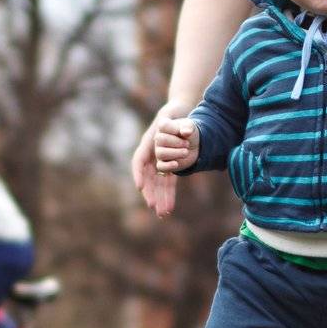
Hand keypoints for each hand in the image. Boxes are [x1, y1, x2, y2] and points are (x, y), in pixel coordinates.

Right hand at [132, 101, 191, 217]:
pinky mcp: (168, 168)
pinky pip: (167, 183)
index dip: (139, 174)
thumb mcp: (175, 115)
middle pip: (148, 178)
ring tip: (162, 213)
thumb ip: (181, 124)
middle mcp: (150, 156)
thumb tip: (187, 130)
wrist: (178, 114)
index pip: (139, 161)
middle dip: (150, 193)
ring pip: (157, 184)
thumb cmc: (174, 114)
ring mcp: (158, 163)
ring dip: (160, 199)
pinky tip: (169, 207)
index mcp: (147, 144)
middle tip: (153, 206)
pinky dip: (168, 195)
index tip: (140, 186)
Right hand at [153, 116, 199, 176]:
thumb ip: (188, 126)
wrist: (193, 145)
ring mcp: (159, 151)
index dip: (174, 129)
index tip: (184, 131)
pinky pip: (161, 167)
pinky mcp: (163, 163)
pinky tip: (177, 164)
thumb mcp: (191, 127)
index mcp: (163, 127)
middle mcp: (158, 139)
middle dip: (177, 142)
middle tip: (187, 144)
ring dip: (176, 153)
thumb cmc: (189, 133)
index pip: (163, 126)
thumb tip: (186, 132)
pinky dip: (169, 166)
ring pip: (160, 153)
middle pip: (161, 140)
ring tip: (186, 152)